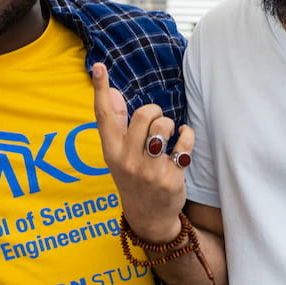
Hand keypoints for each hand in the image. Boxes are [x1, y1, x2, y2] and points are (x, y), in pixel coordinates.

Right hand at [90, 63, 193, 241]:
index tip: (98, 66)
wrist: (149, 218)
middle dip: (154, 112)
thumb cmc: (133, 178)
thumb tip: (113, 91)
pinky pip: (184, 142)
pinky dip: (187, 136)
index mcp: (111, 152)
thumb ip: (117, 124)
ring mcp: (149, 171)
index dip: (100, 89)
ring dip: (169, 125)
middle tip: (156, 123)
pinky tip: (183, 142)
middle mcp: (127, 161)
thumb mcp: (118, 154)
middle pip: (142, 115)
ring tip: (168, 136)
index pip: (103, 115)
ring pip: (163, 127)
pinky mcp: (171, 178)